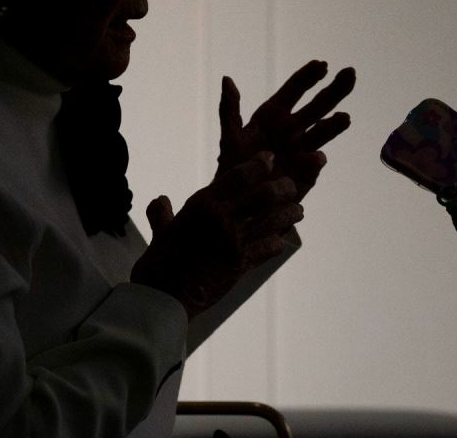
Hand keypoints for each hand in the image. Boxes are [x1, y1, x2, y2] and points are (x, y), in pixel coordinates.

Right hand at [131, 151, 302, 317]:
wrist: (165, 298)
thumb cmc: (159, 263)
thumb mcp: (161, 233)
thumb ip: (162, 214)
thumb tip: (160, 200)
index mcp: (202, 205)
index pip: (239, 176)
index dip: (258, 164)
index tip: (269, 158)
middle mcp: (222, 219)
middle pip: (265, 195)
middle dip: (283, 187)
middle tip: (289, 186)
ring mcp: (235, 243)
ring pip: (274, 220)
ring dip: (290, 213)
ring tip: (297, 210)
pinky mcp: (242, 265)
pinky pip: (270, 248)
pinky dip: (278, 242)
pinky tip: (280, 239)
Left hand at [219, 60, 355, 200]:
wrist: (241, 202)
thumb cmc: (235, 165)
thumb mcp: (230, 137)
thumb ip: (229, 109)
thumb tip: (226, 78)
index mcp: (274, 115)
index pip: (295, 90)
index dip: (308, 76)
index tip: (322, 64)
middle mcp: (293, 129)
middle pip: (318, 106)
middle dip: (334, 90)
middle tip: (351, 73)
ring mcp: (302, 151)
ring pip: (323, 132)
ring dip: (334, 124)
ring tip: (345, 117)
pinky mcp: (306, 174)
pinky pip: (313, 166)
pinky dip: (315, 161)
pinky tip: (317, 156)